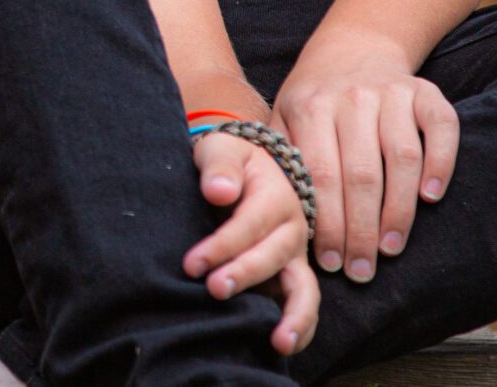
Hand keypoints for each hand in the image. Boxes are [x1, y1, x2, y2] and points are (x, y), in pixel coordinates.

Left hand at [185, 128, 319, 355]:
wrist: (246, 168)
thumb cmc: (228, 161)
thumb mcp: (222, 149)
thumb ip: (220, 166)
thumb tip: (219, 191)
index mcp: (276, 196)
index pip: (250, 224)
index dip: (223, 245)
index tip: (192, 264)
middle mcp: (292, 229)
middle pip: (273, 257)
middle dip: (245, 276)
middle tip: (214, 290)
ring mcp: (295, 257)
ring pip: (304, 290)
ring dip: (294, 317)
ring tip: (279, 343)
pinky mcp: (290, 278)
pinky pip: (302, 305)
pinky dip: (299, 328)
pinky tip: (281, 346)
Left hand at [273, 35, 459, 282]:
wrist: (353, 46)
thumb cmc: (313, 98)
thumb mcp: (282, 116)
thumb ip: (278, 159)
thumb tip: (272, 217)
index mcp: (310, 106)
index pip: (319, 175)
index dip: (327, 223)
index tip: (329, 263)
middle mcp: (351, 98)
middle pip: (360, 174)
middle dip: (361, 230)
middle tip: (362, 271)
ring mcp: (391, 92)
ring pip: (401, 157)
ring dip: (399, 210)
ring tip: (390, 247)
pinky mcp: (425, 91)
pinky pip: (440, 128)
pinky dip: (440, 163)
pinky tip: (430, 197)